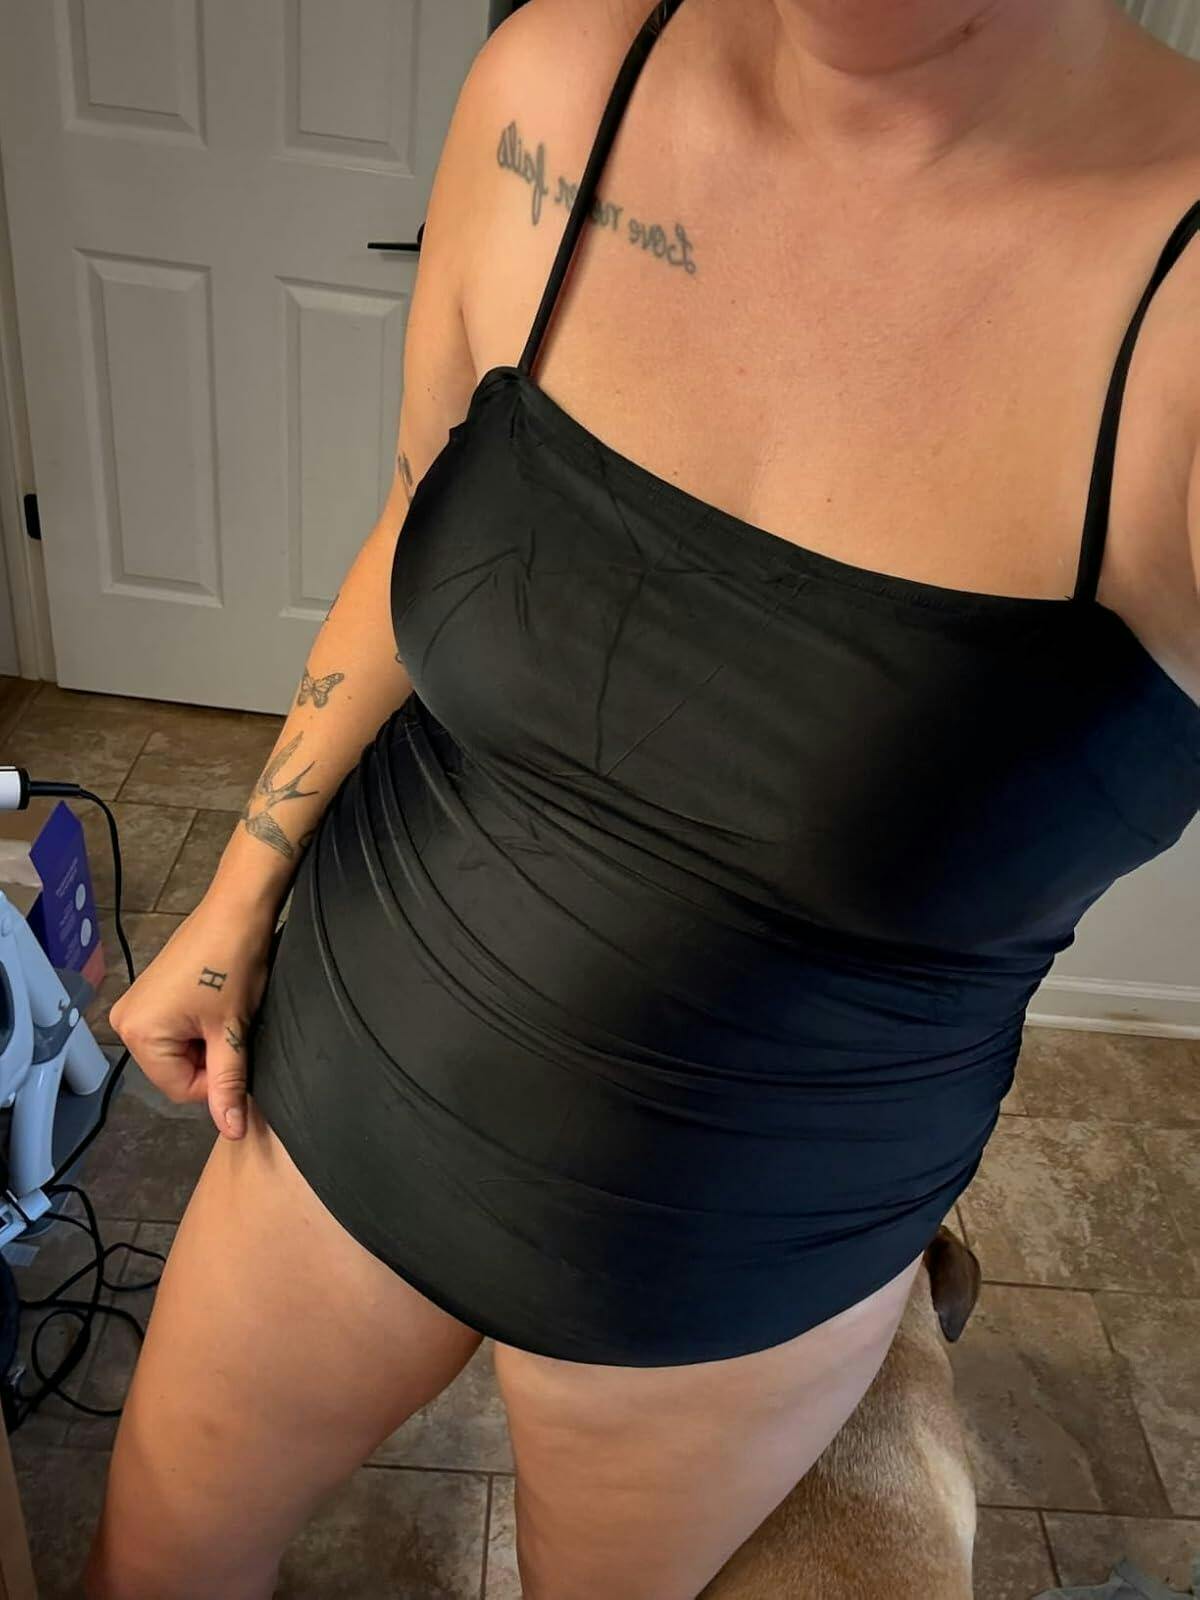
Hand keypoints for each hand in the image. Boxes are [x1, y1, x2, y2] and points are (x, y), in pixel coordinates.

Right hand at [107, 895, 277, 1139]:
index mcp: (138, 1034)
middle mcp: (125, 1023)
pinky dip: (198, 1029)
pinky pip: (173, 1032)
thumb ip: (228, 1085)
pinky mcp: (148, 996)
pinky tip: (217, 1006)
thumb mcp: (231, 1032)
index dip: (216, 1083)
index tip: (238, 1054)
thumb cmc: (233, 966)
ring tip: (226, 1015)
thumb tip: (232, 1133)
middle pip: (175, 1072)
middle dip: (209, 1062)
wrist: (237, 911)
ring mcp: (134, 1007)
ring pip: (177, 1053)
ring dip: (206, 1045)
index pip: (180, 1089)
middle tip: (233, 1030)